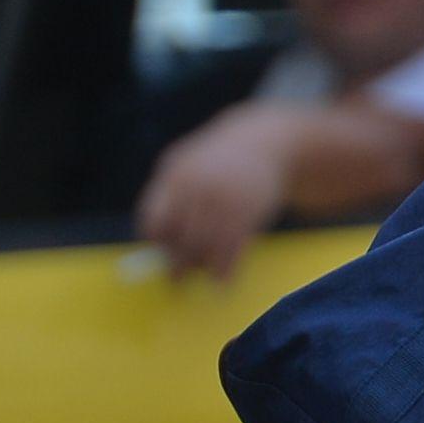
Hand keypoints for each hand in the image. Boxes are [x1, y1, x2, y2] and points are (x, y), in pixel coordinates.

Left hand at [136, 114, 291, 282]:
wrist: (269, 141)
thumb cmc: (220, 162)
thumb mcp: (190, 166)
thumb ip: (172, 198)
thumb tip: (155, 242)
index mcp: (176, 176)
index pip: (155, 219)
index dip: (157, 241)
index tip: (164, 251)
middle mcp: (198, 187)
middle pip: (180, 236)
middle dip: (177, 262)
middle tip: (176, 280)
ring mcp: (225, 198)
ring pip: (205, 245)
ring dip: (202, 268)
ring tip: (202, 278)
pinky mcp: (249, 209)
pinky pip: (232, 248)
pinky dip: (227, 269)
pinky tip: (224, 280)